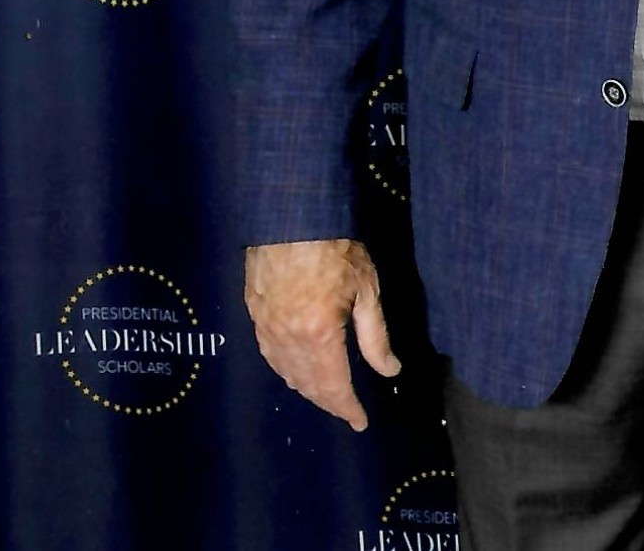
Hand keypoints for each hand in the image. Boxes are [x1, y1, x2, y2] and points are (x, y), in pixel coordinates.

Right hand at [243, 238, 401, 429]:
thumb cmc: (337, 251)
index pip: (334, 386)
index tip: (360, 422)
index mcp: (319, 337)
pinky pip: (271, 356)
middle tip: (347, 413)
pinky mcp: (254, 316)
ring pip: (286, 373)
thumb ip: (376, 337)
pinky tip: (297, 372)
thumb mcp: (367, 291)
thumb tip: (390, 370)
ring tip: (327, 397)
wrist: (291, 220)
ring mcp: (266, 330)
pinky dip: (286, 371)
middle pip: (308, 385)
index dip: (347, 408)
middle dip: (329, 403)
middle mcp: (287, 341)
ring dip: (307, 389)